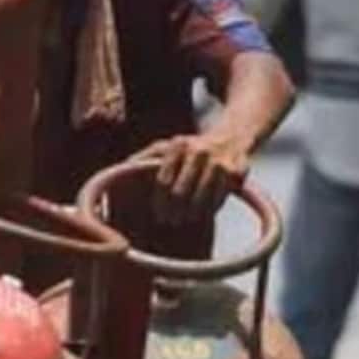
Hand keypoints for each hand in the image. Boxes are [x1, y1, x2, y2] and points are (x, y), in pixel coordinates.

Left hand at [133, 132, 250, 223]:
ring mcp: (221, 161)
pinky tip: (204, 212)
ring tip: (185, 220)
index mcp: (178, 144)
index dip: (159, 202)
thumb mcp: (166, 146)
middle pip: (181, 193)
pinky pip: (221, 198)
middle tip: (170, 221)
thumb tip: (120, 170)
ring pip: (203, 199)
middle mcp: (200, 151)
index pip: (163, 181)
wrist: (232, 136)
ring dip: (192, 214)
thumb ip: (143, 158)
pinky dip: (211, 209)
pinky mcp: (239, 171)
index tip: (158, 215)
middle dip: (174, 212)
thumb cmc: (190, 148)